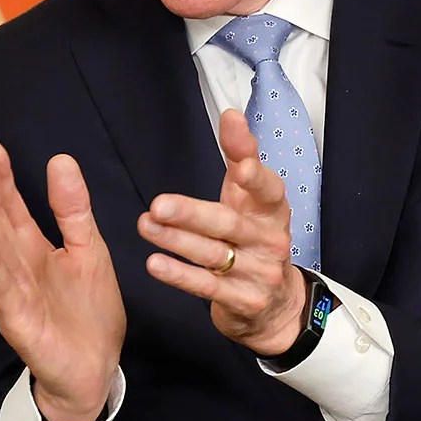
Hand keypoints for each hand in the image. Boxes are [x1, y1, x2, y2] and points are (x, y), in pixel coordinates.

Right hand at [0, 140, 125, 420]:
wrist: (97, 367)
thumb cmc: (90, 310)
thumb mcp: (90, 250)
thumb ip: (73, 209)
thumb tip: (60, 158)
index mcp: (34, 246)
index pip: (12, 205)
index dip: (2, 178)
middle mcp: (17, 265)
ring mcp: (13, 292)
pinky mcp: (17, 320)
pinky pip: (3, 290)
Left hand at [137, 109, 304, 354]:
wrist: (275, 306)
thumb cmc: (253, 238)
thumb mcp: (250, 198)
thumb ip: (240, 156)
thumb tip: (231, 114)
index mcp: (272, 210)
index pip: (268, 189)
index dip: (255, 178)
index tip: (240, 165)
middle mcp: (270, 240)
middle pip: (229, 223)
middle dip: (193, 213)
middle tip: (158, 204)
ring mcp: (259, 273)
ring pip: (214, 254)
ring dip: (176, 240)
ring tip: (145, 225)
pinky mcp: (243, 301)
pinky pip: (208, 287)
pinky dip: (180, 275)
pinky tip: (155, 263)